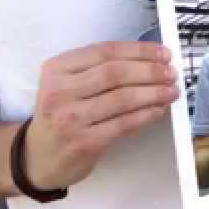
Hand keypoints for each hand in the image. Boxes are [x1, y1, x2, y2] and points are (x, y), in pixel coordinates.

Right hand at [25, 41, 177, 190]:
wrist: (37, 157)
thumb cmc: (60, 115)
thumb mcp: (66, 84)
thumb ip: (98, 70)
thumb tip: (148, 61)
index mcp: (56, 69)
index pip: (105, 52)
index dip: (139, 51)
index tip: (162, 53)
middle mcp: (60, 91)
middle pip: (115, 73)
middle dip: (150, 71)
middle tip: (171, 72)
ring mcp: (71, 118)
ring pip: (122, 98)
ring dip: (153, 92)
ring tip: (171, 90)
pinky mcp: (84, 142)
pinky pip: (124, 123)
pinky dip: (146, 114)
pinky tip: (158, 109)